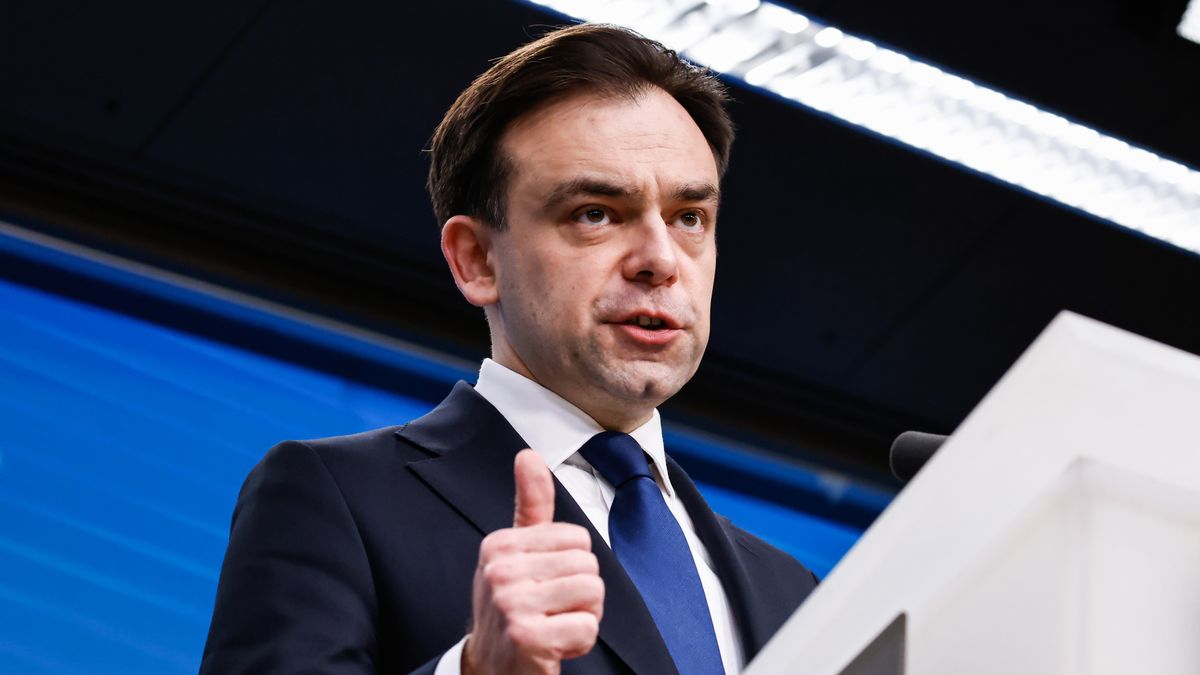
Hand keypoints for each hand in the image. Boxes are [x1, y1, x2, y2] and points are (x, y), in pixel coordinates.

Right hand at [462, 450, 603, 674]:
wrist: (490, 669)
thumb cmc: (511, 607)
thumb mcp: (515, 554)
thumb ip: (529, 505)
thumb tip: (528, 454)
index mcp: (500, 545)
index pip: (578, 539)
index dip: (572, 567)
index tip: (543, 586)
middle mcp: (499, 571)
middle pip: (589, 566)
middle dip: (581, 595)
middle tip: (550, 611)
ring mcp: (511, 604)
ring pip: (593, 593)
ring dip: (583, 617)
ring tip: (554, 626)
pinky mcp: (528, 637)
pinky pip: (588, 628)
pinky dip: (579, 643)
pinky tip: (553, 647)